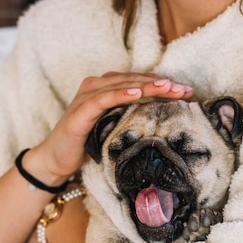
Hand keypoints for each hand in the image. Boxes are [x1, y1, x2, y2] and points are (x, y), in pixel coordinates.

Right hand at [26, 72, 192, 183]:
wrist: (55, 161)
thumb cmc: (86, 145)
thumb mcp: (114, 129)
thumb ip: (131, 119)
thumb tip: (164, 123)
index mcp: (106, 89)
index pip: (139, 82)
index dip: (163, 85)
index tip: (186, 92)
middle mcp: (96, 87)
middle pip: (134, 81)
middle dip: (161, 85)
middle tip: (184, 89)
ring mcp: (86, 97)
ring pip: (121, 86)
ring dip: (146, 86)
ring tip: (167, 87)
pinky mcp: (79, 112)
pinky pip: (102, 99)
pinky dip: (120, 95)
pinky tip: (136, 94)